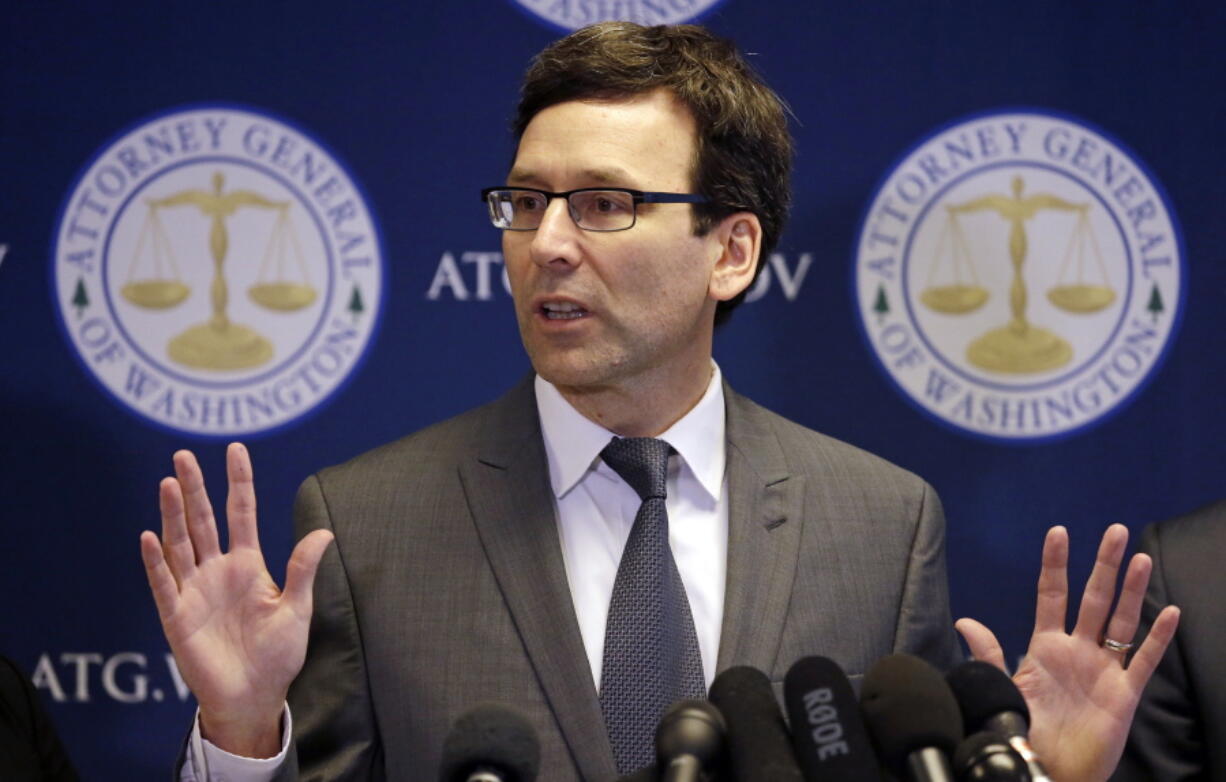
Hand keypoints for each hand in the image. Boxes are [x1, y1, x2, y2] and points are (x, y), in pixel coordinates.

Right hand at [139, 444, 333, 757]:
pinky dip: (156, 562)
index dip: (238, 482)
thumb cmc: (278, 655)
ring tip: (169, 483)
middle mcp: (217, 570)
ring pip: (180, 544)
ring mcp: (194, 591)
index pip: (240, 513)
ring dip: (173, 515)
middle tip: (183, 454)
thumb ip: (302, 570)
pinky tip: (150, 536)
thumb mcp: (296, 609)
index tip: (236, 449)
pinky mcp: (177, 617)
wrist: (254, 697)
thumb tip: (324, 532)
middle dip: (195, 488)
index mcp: (248, 564)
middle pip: (203, 520)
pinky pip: (164, 584)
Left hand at [956, 524, 1179, 781]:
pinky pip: (1144, 661)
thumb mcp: (1003, 687)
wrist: (1046, 766)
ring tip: (1141, 558)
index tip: (1058, 532)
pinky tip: (1170, 612)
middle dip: (1104, 565)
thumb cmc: (1023, 727)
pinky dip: (1157, 637)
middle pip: (1094, 599)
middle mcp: (1078, 650)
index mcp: (1046, 646)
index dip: (1055, 564)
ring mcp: (1103, 669)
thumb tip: (965, 620)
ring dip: (1133, 590)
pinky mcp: (1124, 693)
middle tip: (1115, 530)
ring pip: (1122, 621)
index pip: (1052, 595)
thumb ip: (989, 653)